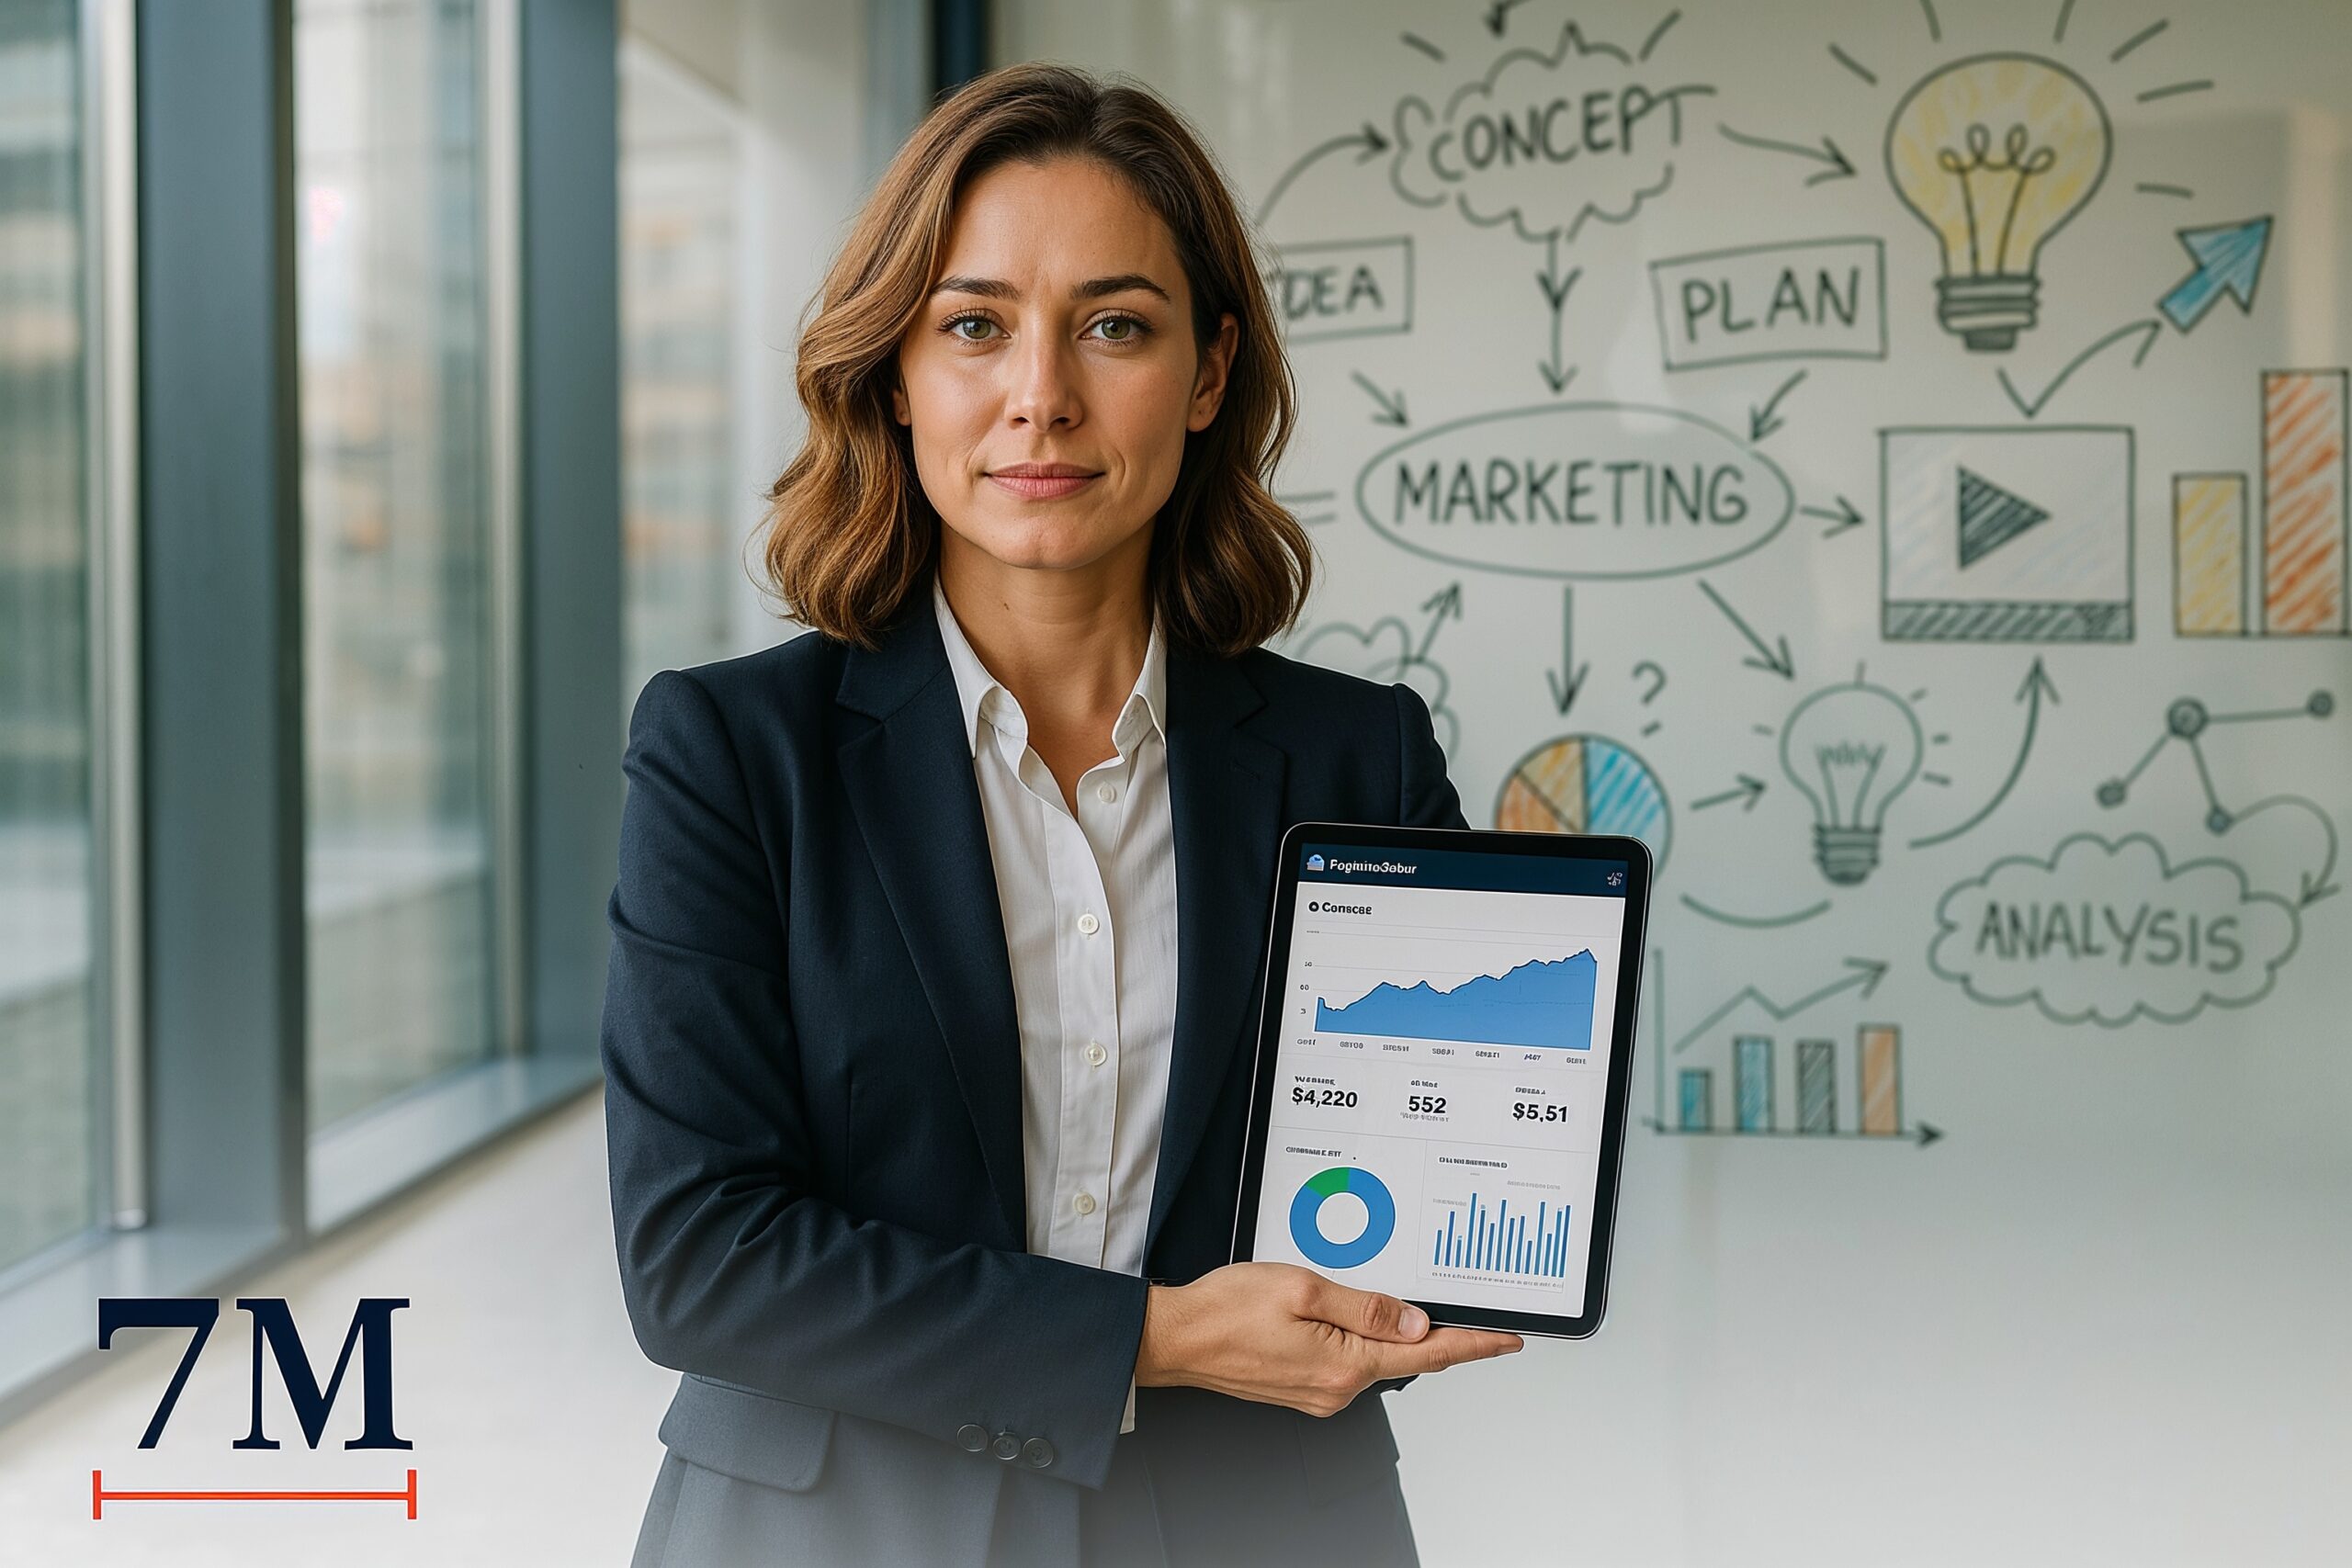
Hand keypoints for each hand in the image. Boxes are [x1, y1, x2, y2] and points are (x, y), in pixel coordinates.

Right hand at [1132, 1261, 1522, 1417]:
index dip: (1473, 1345)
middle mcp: (1338, 1389)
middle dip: (1434, 1331)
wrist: (1177, 1338)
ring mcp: (1320, 1392)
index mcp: (1345, 1366)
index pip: (1429, 1355)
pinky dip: (1359, 1338)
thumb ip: (1367, 1308)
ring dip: (1388, 1331)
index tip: (1508, 1339)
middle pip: (1405, 1356)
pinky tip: (1345, 1313)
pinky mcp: (1303, 1387)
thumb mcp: (1305, 1290)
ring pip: (1374, 1356)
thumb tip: (1417, 1323)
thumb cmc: (1227, 1310)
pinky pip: (1348, 1360)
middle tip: (1458, 1301)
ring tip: (1379, 1295)